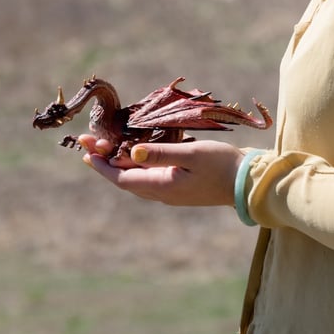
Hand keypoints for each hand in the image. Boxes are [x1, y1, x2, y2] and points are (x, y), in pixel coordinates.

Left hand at [77, 135, 244, 206]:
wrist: (248, 183)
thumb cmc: (222, 165)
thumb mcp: (191, 155)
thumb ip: (160, 153)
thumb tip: (132, 151)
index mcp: (162, 187)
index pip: (122, 178)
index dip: (102, 165)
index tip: (85, 151)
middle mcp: (163, 193)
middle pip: (126, 178)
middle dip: (106, 159)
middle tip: (90, 141)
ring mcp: (172, 191)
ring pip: (137, 177)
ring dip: (120, 161)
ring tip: (106, 144)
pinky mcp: (181, 185)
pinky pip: (151, 175)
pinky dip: (138, 162)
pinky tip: (136, 151)